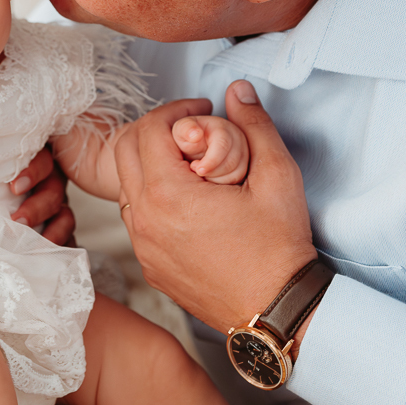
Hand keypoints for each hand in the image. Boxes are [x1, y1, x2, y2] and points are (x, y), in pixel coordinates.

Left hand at [9, 147, 74, 245]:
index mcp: (30, 164)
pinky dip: (62, 250)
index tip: (15, 187)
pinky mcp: (59, 232)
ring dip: (53, 231)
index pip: (40, 159)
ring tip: (33, 247)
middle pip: (54, 189)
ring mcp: (56, 208)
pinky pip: (70, 241)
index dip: (32, 171)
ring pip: (65, 215)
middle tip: (18, 222)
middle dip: (37, 207)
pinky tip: (52, 262)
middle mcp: (47, 183)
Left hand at [116, 83, 315, 332]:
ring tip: (190, 163)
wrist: (277, 312)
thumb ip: (255, 125)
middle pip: (126, 152)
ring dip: (151, 165)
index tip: (203, 111)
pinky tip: (187, 198)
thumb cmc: (279, 249)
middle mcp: (145, 222)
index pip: (148, 129)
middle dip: (157, 131)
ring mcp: (144, 248)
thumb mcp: (278, 177)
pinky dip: (152, 198)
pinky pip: (136, 218)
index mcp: (168, 196)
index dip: (176, 110)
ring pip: (127, 186)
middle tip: (192, 130)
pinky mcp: (151, 267)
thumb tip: (237, 91)